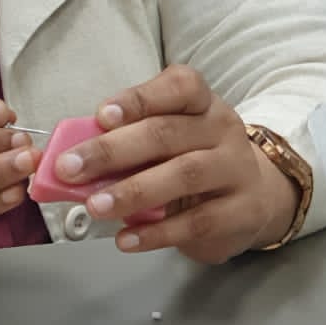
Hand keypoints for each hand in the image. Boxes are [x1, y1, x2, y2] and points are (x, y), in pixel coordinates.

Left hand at [55, 65, 298, 263]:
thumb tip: (70, 157)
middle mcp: (222, 129)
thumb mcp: (168, 141)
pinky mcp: (242, 212)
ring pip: (183, 175)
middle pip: (166, 133)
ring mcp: (236, 170)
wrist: (256, 198)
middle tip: (69, 169)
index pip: (179, 86)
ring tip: (95, 206)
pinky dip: (156, 233)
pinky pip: (196, 222)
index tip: (101, 115)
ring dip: (132, 192)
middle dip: (111, 151)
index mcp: (201, 102)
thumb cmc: (195, 161)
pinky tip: (126, 238)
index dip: (138, 98)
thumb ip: (126, 141)